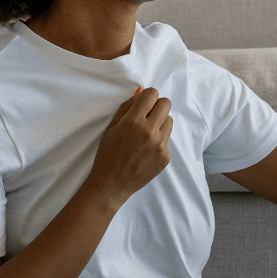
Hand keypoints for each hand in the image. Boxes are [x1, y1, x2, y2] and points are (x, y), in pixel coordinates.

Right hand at [86, 86, 172, 204]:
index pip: (152, 94)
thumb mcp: (111, 128)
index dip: (148, 96)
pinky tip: (146, 151)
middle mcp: (149, 131)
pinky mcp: (165, 157)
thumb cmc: (107, 154)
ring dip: (160, 123)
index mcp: (133, 121)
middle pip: (166, 104)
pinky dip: (158, 141)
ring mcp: (160, 145)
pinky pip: (167, 140)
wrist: (112, 183)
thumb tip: (140, 94)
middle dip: (157, 106)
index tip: (144, 103)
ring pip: (169, 121)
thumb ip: (126, 108)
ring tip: (146, 134)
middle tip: (148, 115)